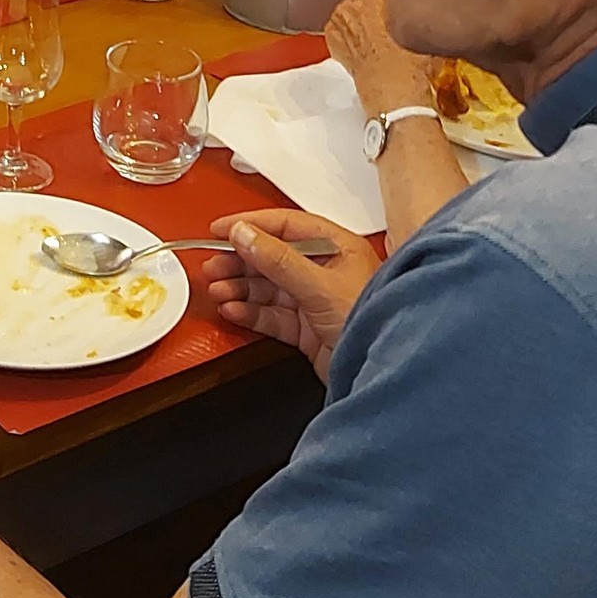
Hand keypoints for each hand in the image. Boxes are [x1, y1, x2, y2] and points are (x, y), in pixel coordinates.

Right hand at [196, 210, 379, 377]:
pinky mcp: (308, 330)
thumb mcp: (319, 285)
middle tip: (213, 266)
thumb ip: (278, 259)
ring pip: (268, 288)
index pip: (286, 225)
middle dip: (240, 261)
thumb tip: (244, 234)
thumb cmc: (371, 320)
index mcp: (337, 247)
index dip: (251, 225)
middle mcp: (326, 271)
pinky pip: (272, 316)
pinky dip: (250, 313)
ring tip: (218, 291)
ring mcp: (315, 301)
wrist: (383, 373)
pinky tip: (233, 310)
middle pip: (272, 257)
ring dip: (240, 288)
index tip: (220, 229)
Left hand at [325, 0, 437, 118]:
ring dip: (360, 18)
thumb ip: (420, 1)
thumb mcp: (429, 22)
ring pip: (350, 8)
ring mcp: (342, 13)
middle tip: (389, 20)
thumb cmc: (419, 58)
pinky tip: (366, 49)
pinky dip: (349, 35)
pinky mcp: (332, 34)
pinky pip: (340, 28)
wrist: (395, 88)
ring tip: (379, 39)